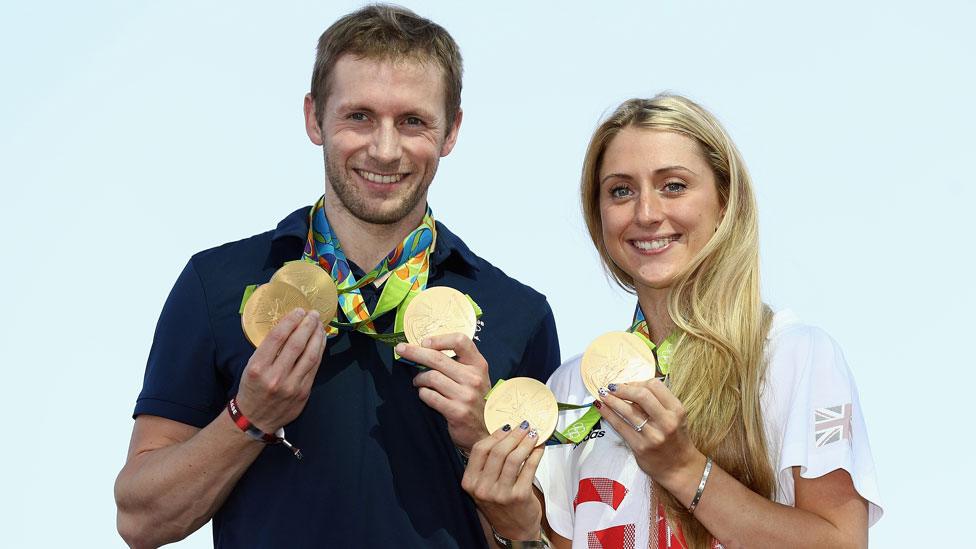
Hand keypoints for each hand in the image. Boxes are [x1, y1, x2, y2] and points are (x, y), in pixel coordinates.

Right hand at [236, 308, 325, 432]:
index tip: (298, 311)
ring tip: (319, 325)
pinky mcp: (303, 393)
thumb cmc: (252, 388)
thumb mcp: (251, 367)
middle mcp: (275, 377)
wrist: (255, 419)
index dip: (290, 321)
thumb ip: (269, 350)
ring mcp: (291, 386)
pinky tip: (320, 341)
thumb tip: (290, 326)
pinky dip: (319, 352)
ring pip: (310, 356)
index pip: (277, 338)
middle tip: (313, 314)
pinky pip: (314, 368)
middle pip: (296, 344)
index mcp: (258, 368)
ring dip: (317, 337)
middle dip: (307, 325)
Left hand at [396, 333, 490, 450]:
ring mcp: (466, 395)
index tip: (425, 342)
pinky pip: (430, 396)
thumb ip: (458, 364)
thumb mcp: (475, 377)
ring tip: (418, 382)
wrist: (486, 431)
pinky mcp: (457, 411)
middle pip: (438, 358)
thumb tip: (425, 350)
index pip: (460, 341)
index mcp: (478, 365)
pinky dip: (423, 393)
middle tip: (401, 349)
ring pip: (431, 377)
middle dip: (415, 352)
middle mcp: (474, 378)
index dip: (439, 339)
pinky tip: (424, 394)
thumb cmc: (476, 401)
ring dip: (419, 378)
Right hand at [462, 423, 544, 540]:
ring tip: (533, 435)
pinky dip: (535, 454)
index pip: (480, 450)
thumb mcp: (485, 485)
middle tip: (524, 426)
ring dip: (525, 442)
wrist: (513, 530)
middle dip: (513, 435)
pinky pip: (529, 467)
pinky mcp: (519, 496)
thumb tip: (505, 432)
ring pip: (513, 458)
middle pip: (497, 451)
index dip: (495, 435)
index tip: (507, 426)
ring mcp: (501, 493)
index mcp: (470, 482)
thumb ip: (489, 463)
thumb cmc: (500, 503)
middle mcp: (482, 488)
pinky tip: (539, 448)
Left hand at [595, 380, 704, 487]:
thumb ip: (657, 403)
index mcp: (676, 410)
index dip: (638, 382)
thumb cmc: (675, 439)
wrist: (679, 468)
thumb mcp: (675, 417)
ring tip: (602, 394)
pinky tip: (601, 407)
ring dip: (611, 400)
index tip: (628, 384)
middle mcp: (666, 421)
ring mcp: (653, 435)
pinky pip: (620, 426)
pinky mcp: (640, 447)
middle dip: (622, 389)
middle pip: (641, 395)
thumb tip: (630, 388)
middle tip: (611, 387)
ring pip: (627, 410)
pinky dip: (608, 414)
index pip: (654, 386)